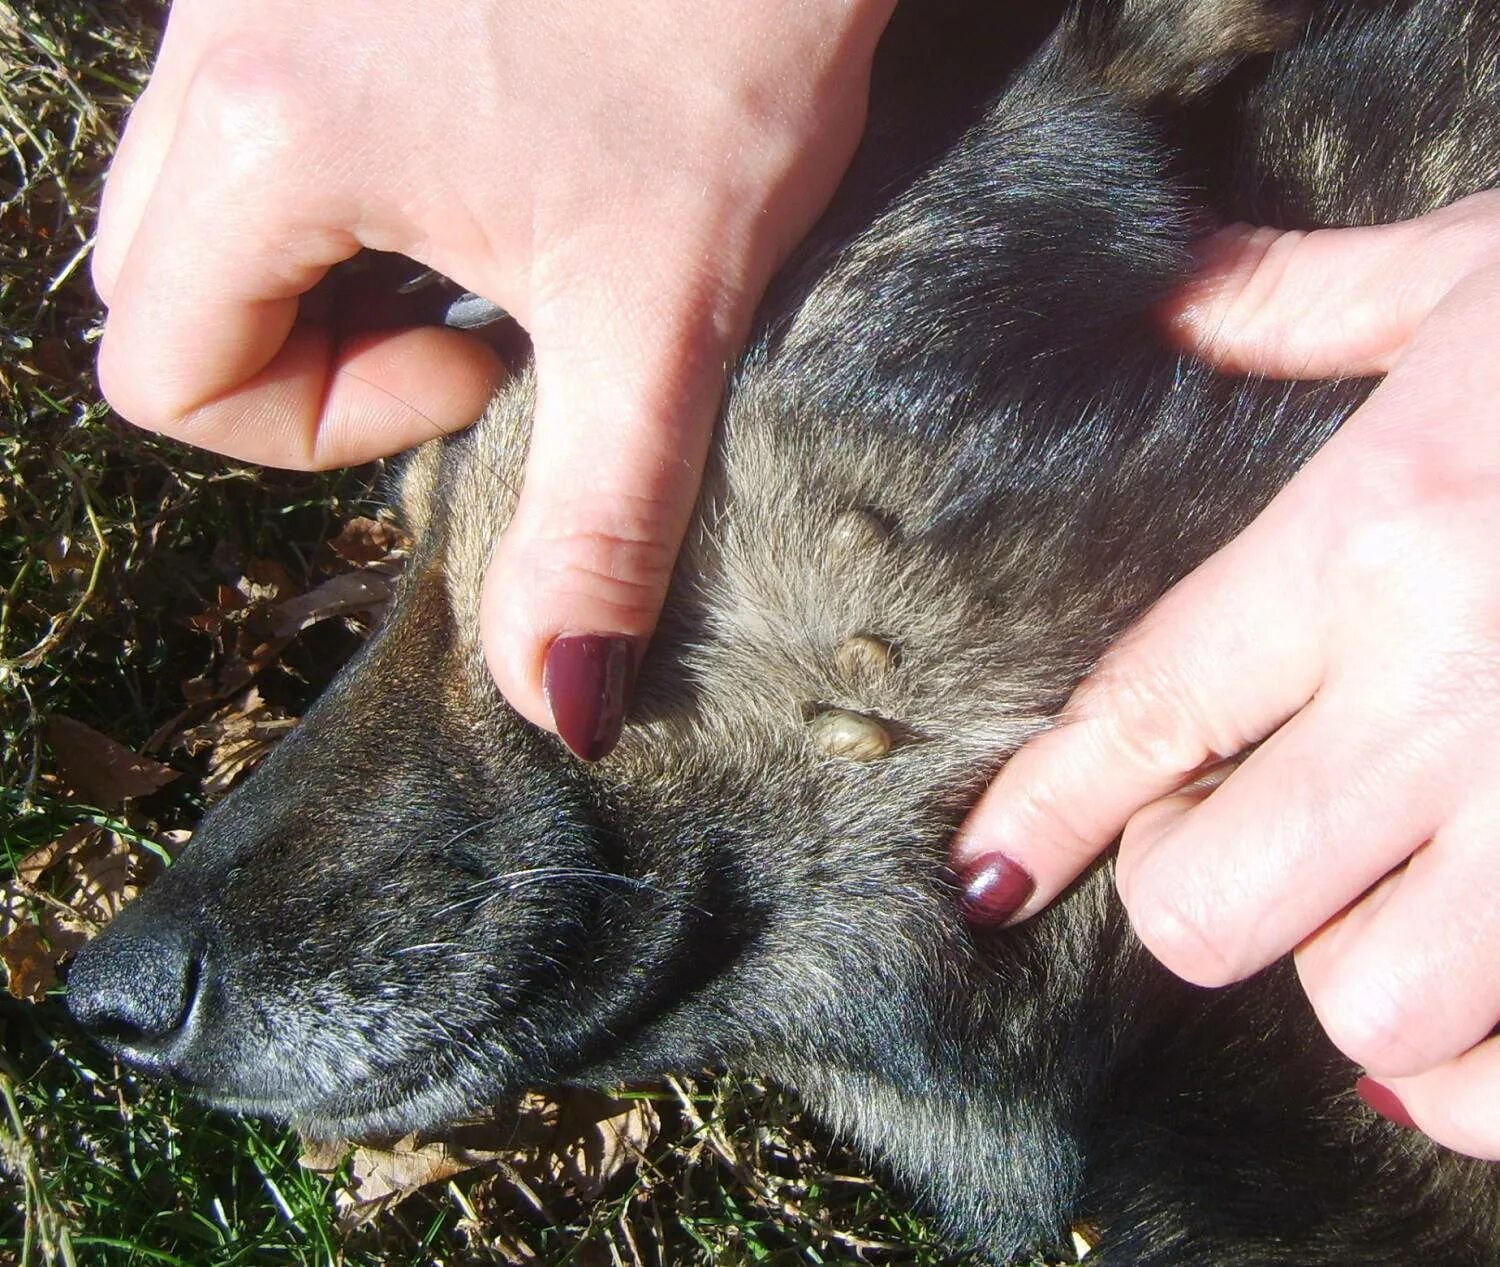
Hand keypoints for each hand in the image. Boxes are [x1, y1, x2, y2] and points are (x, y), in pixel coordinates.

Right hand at [95, 0, 892, 757]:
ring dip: (319, 262)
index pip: (165, 373)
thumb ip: (601, 524)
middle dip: (305, 350)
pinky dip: (336, 171)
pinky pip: (257, 102)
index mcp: (265, 133)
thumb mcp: (663, 314)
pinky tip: (474, 157)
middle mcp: (216, 34)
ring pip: (198, 189)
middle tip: (474, 323)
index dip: (322, 424)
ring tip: (480, 243)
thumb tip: (554, 707)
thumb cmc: (729, 38)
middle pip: (162, 284)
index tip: (480, 368)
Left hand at [953, 190, 1499, 1159]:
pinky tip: (1475, 1003)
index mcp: (1381, 535)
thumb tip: (1176, 289)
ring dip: (1344, 974)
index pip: (1146, 708)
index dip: (1047, 805)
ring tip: (1373, 899)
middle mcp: (1464, 692)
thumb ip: (1307, 303)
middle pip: (1215, 905)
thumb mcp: (1483, 274)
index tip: (991, 870)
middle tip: (1237, 831)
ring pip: (1371, 1012)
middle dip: (1194, 892)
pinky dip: (1479, 1078)